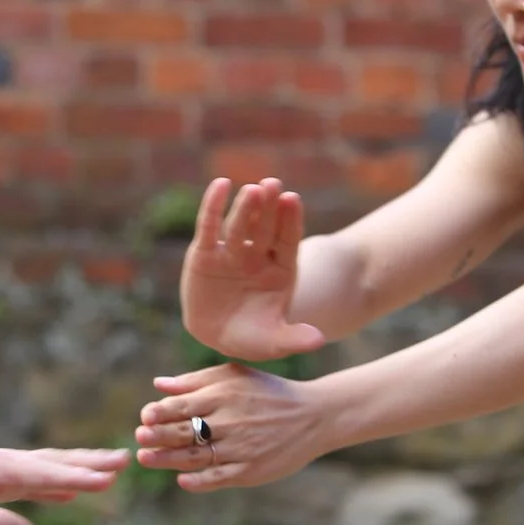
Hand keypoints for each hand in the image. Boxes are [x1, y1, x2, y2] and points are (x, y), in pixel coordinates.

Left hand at [0, 448, 127, 524]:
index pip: (51, 474)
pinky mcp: (2, 480)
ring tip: (112, 468)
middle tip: (126, 459)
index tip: (111, 478)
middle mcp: (11, 464)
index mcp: (5, 469)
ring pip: (53, 467)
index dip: (81, 477)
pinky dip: (61, 482)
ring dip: (83, 467)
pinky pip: (40, 480)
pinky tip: (72, 491)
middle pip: (60, 462)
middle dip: (93, 463)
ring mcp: (8, 470)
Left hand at [134, 363, 328, 491]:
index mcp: (225, 395)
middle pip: (186, 431)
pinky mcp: (252, 469)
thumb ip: (196, 381)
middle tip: (138, 439)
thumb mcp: (235, 376)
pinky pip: (220, 477)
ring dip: (168, 459)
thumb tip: (158, 385)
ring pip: (197, 456)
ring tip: (145, 459)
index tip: (144, 417)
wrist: (314, 416)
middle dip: (159, 436)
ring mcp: (241, 447)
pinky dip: (200, 481)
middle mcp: (231, 421)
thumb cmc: (269, 392)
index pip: (183, 406)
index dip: (160, 412)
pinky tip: (182, 480)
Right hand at [180, 178, 325, 361]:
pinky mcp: (204, 253)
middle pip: (265, 227)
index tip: (292, 200)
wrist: (218, 336)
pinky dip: (213, 205)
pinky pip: (208, 227)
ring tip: (252, 189)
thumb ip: (295, 338)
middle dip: (270, 207)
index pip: (287, 240)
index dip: (290, 221)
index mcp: (280, 269)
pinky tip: (220, 185)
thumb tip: (319, 340)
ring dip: (246, 206)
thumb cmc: (253, 336)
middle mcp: (257, 255)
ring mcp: (231, 252)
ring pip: (239, 224)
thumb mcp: (274, 341)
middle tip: (274, 184)